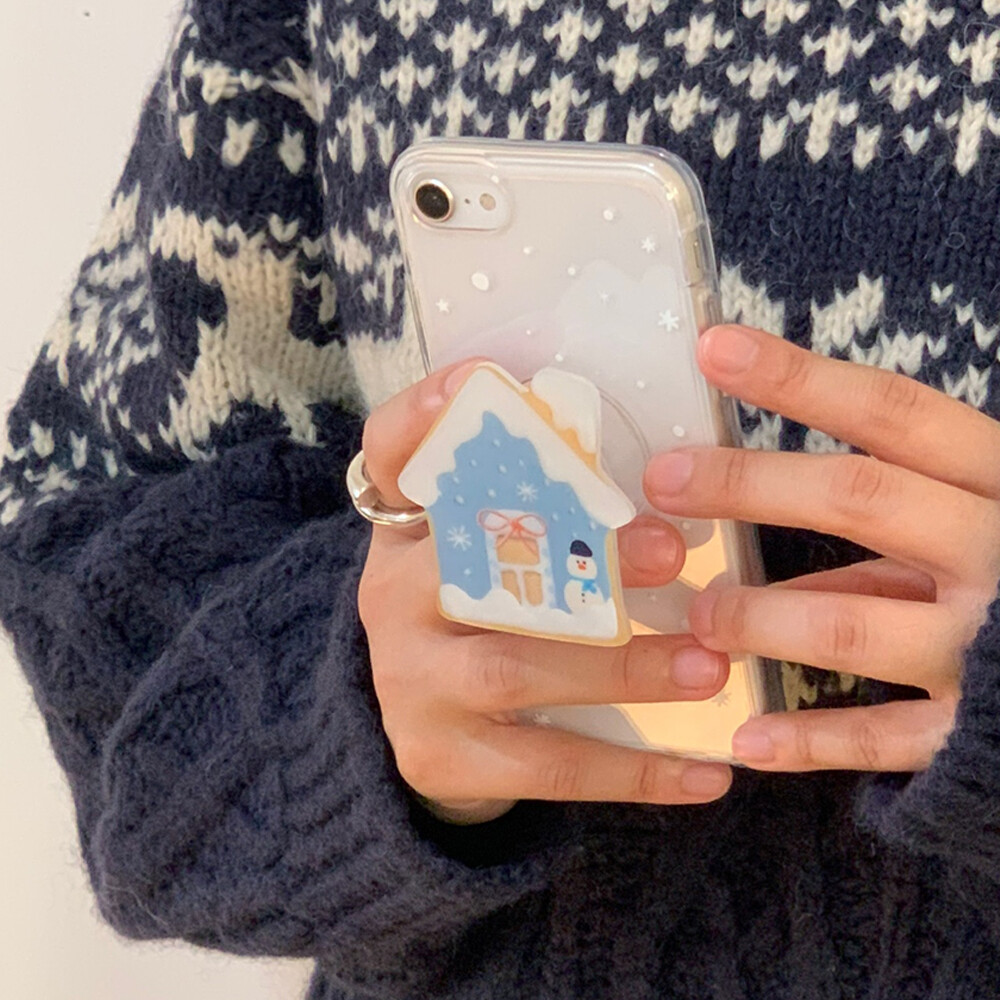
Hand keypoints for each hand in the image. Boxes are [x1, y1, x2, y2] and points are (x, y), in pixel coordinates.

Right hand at [359, 360, 732, 823]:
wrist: (420, 729)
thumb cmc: (476, 617)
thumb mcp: (477, 552)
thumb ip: (533, 509)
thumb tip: (661, 458)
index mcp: (406, 529)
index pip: (389, 455)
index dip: (422, 414)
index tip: (482, 377)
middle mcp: (391, 598)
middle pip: (469, 565)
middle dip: (570, 555)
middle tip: (669, 550)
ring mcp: (412, 682)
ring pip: (514, 669)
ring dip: (620, 667)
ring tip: (710, 665)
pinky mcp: (443, 757)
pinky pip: (546, 765)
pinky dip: (632, 770)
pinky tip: (706, 773)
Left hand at [644, 324, 999, 772]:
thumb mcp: (984, 519)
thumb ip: (895, 528)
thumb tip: (770, 548)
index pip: (894, 413)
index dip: (800, 379)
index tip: (714, 347)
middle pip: (859, 499)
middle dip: (751, 485)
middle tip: (663, 479)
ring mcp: (992, 647)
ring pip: (851, 625)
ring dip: (760, 619)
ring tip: (699, 616)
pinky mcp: (982, 732)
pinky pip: (886, 738)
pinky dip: (811, 741)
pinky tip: (746, 740)